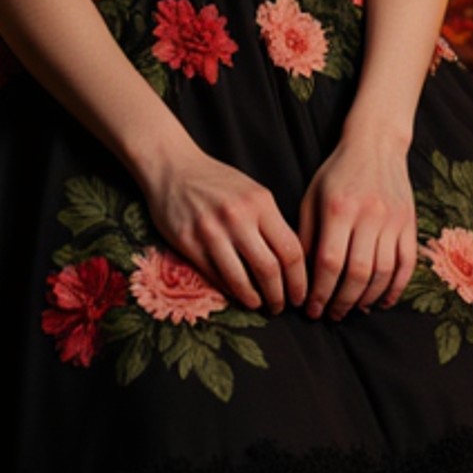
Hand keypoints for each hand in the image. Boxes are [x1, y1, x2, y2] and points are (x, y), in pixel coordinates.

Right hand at [143, 145, 308, 313]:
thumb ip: (271, 222)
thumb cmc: (216, 181)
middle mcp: (237, 217)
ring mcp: (211, 231)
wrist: (172, 166)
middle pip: (269, 269)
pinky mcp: (187, 242)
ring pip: (241, 279)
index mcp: (260, 202)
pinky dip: (229, 290)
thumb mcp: (252, 192)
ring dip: (254, 299)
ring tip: (259, 305)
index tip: (300, 294)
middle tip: (281, 306)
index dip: (300, 280)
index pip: (291, 250)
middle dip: (280, 296)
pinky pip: (214, 276)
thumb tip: (291, 261)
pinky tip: (237, 294)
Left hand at [297, 126, 417, 320]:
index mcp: (339, 209)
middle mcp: (369, 215)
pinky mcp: (410, 224)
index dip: (320, 292)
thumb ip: (308, 236)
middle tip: (331, 316)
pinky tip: (382, 302)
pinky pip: (406, 264)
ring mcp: (393, 220)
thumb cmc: (337, 173)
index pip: (329, 263)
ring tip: (352, 310)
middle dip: (342, 302)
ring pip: (383, 273)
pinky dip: (396, 288)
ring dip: (367, 299)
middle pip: (358, 273)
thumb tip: (304, 278)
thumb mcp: (312, 197)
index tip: (312, 309)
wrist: (376, 144)